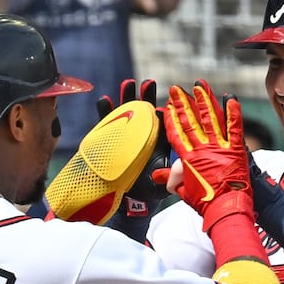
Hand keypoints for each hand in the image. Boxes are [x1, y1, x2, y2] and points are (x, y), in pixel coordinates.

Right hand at [97, 79, 171, 210]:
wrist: (128, 200)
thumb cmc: (149, 190)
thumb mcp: (164, 182)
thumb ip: (170, 173)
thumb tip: (177, 163)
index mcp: (158, 142)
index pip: (163, 123)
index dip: (165, 112)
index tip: (165, 104)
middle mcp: (142, 136)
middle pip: (145, 112)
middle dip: (147, 97)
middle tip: (148, 83)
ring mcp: (125, 136)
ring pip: (126, 113)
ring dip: (127, 98)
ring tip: (128, 83)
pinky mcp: (109, 140)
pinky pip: (106, 123)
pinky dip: (105, 111)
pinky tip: (105, 99)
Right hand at [163, 81, 251, 225]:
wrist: (226, 208)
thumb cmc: (205, 203)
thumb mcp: (184, 192)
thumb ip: (172, 180)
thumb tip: (160, 176)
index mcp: (187, 159)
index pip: (176, 134)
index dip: (171, 119)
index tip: (167, 106)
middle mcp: (201, 149)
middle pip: (189, 122)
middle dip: (182, 103)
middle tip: (176, 89)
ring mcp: (219, 147)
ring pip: (209, 119)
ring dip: (203, 101)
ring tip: (199, 86)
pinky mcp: (235, 149)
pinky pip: (234, 127)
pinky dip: (233, 112)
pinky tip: (231, 98)